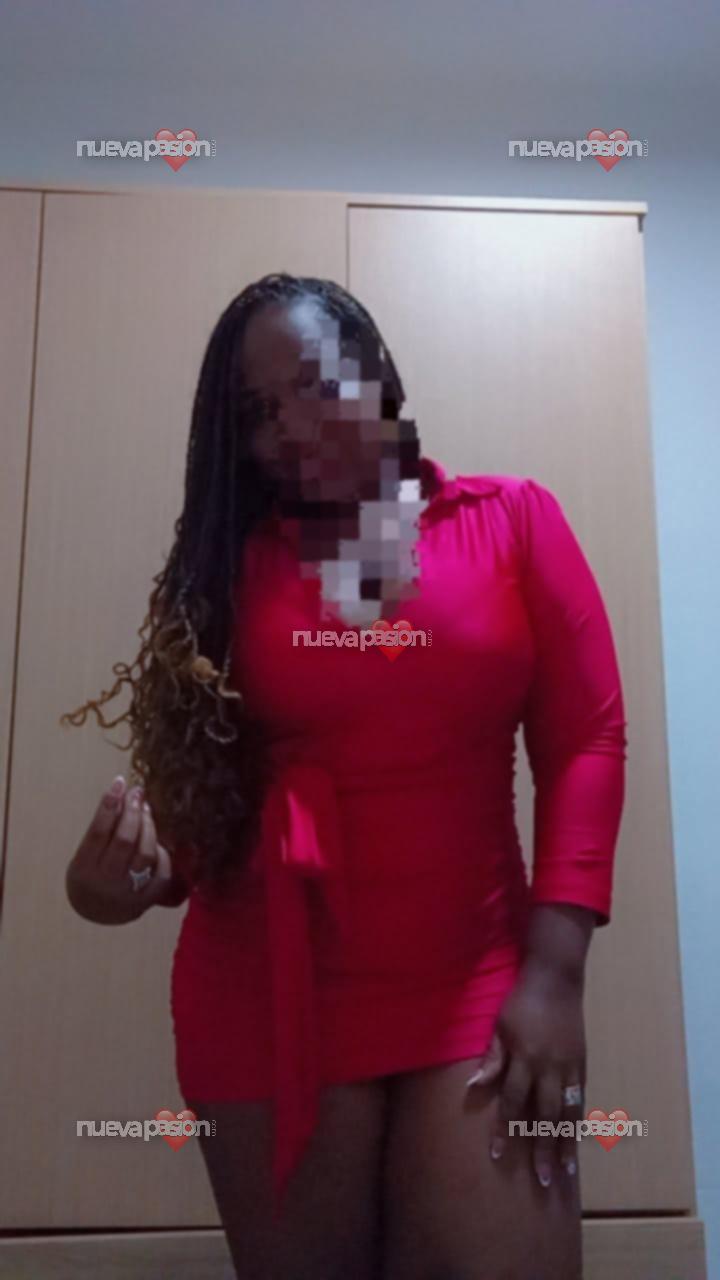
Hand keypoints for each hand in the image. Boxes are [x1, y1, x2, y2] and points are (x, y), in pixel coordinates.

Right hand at [66, 775, 175, 923]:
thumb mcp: (85, 855)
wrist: (96, 912)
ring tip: (145, 810)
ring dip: (148, 826)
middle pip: (125, 841)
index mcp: (84, 869)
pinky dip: (161, 853)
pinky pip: (161, 872)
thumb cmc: (90, 874)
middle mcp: (106, 881)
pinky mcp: (147, 899)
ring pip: (145, 853)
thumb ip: (101, 831)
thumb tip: (122, 794)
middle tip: (137, 793)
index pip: (98, 833)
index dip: (109, 806)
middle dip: (133, 812)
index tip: (119, 783)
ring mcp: (128, 891)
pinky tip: (156, 840)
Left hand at [466, 961, 585, 1186]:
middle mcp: (549, 1066)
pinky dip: (578, 1122)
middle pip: (546, 1114)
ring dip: (567, 1143)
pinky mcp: (581, 1062)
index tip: (498, 1156)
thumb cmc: (521, 1001)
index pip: (512, 1101)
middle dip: (543, 1148)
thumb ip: (492, 1058)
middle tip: (544, 1180)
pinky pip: (580, 1098)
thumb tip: (472, 1087)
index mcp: (525, 1057)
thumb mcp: (500, 1025)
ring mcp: (569, 1066)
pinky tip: (577, 1139)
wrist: (556, 978)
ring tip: (567, 1171)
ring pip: (569, 1112)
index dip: (504, 1129)